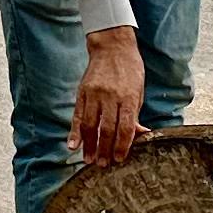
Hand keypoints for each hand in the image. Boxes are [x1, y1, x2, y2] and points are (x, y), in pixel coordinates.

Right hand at [73, 28, 145, 165]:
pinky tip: (72, 145)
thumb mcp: (138, 91)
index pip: (125, 127)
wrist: (112, 47)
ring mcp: (95, 94)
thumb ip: (135, 115)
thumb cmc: (130, 71)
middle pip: (107, 129)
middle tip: (103, 165)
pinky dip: (75, 132)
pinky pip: (78, 115)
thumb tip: (140, 136)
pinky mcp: (83, 92)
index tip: (119, 159)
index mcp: (129, 97)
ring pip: (91, 125)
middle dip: (105, 150)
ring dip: (89, 145)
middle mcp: (111, 97)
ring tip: (89, 160)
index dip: (122, 146)